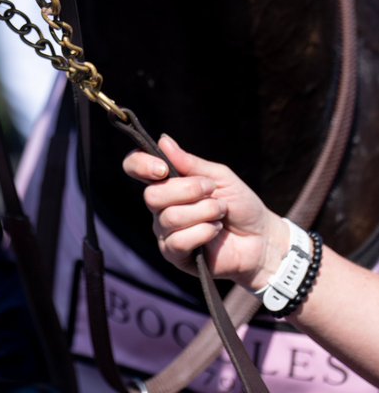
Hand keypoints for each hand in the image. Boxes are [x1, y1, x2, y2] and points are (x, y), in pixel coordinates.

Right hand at [123, 135, 290, 290]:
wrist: (261, 239)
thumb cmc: (239, 203)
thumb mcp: (219, 177)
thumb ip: (190, 162)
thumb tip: (163, 140)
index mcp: (167, 182)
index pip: (135, 167)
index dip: (140, 164)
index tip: (163, 168)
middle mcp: (160, 206)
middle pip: (152, 195)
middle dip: (187, 190)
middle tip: (211, 190)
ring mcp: (166, 232)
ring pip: (169, 217)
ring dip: (203, 211)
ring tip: (221, 213)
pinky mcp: (176, 256)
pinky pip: (178, 241)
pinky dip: (203, 231)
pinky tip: (216, 230)